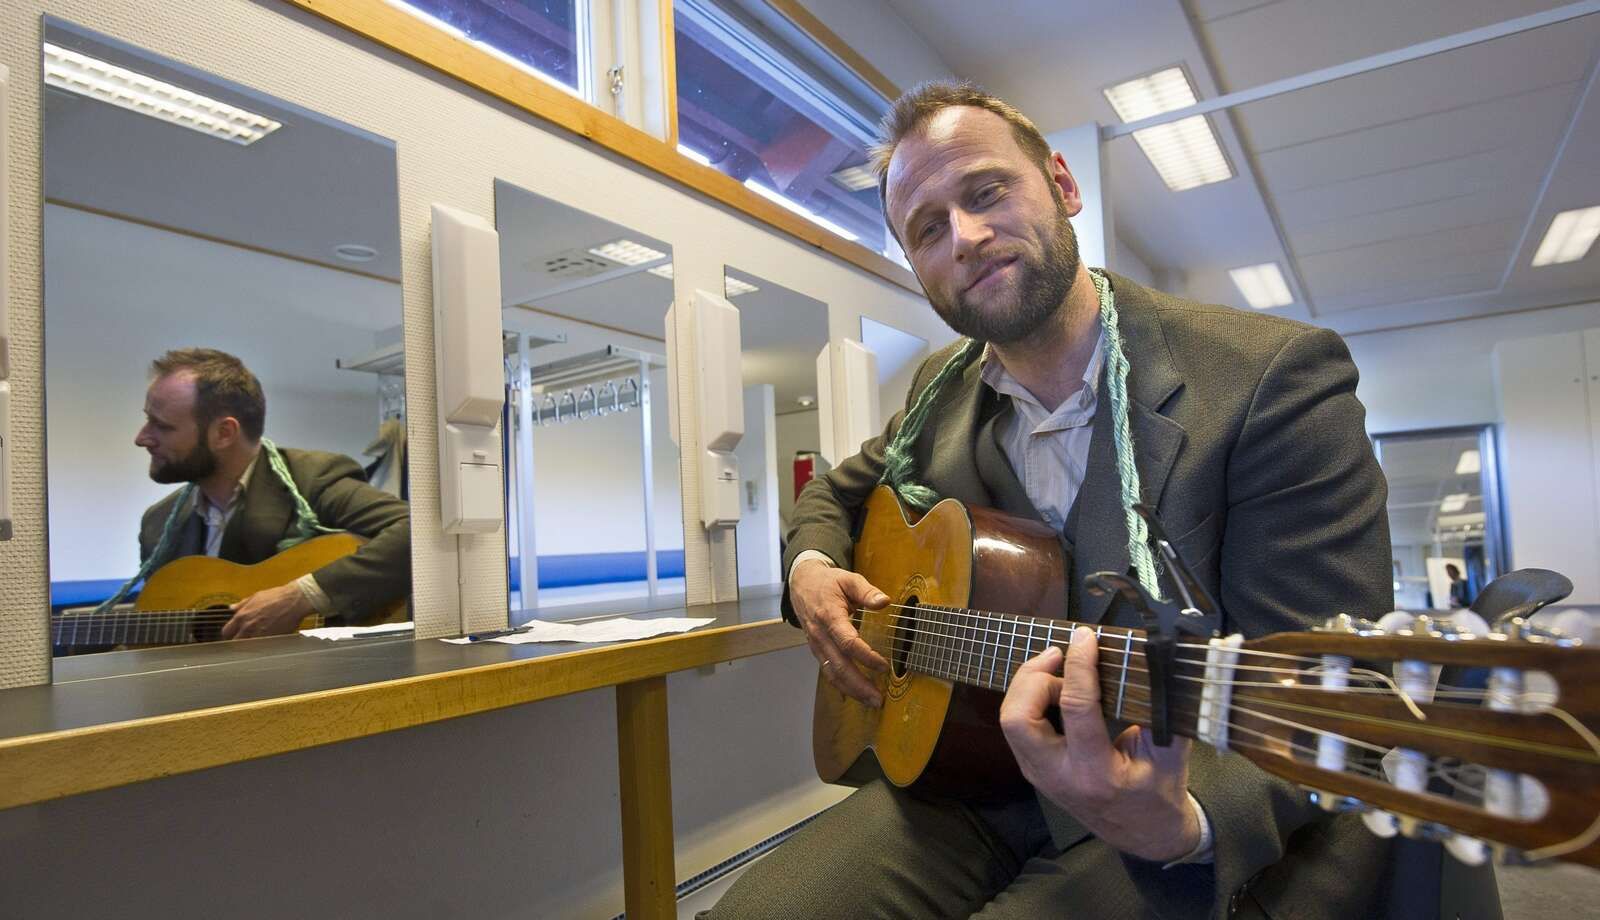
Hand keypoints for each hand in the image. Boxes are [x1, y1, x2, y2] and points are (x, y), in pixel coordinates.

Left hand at [221, 582, 314, 639]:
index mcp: (242, 616)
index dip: (229, 634)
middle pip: (235, 642)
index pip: (226, 632)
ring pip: (247, 648)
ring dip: (249, 646)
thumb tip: (232, 608)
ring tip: (253, 642)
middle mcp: (249, 627)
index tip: (232, 634)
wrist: (294, 601)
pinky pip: (261, 647)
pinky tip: (264, 641)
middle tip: (241, 640)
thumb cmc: (277, 597)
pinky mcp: (271, 640)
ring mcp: (260, 635)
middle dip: (237, 642)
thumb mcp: (255, 597)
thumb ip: (241, 605)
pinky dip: (261, 646)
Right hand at [790, 558, 890, 706]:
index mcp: (829, 616)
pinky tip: (854, 695)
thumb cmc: (828, 582)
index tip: (884, 666)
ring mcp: (816, 644)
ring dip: (851, 690)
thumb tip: (884, 602)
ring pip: (832, 672)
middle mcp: (820, 634)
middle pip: (839, 665)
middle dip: (859, 684)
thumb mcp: (848, 579)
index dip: (866, 656)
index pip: (847, 642)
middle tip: (878, 698)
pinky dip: (841, 685)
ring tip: (871, 701)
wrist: (801, 583)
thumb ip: (867, 592)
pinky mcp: (817, 649)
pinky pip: (827, 671)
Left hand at [999, 626, 1199, 862]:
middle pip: (1017, 718)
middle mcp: (1059, 776)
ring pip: (1010, 721)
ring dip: (1028, 685)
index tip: (1085, 637)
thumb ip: (1164, 707)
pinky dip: (1029, 699)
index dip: (1079, 664)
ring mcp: (1041, 776)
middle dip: (1032, 677)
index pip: (1076, 708)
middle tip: (1060, 655)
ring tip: (1058, 667)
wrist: (1146, 835)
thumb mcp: (1172, 751)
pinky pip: (1017, 728)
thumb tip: (1158, 658)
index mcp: (1096, 773)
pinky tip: (1054, 686)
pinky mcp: (1035, 771)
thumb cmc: (1161, 791)